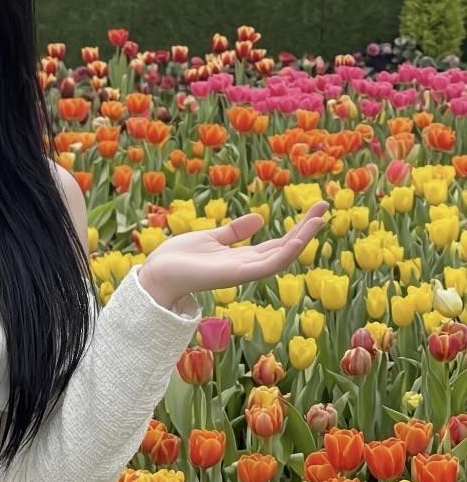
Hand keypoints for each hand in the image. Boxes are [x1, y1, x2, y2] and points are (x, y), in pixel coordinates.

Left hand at [139, 201, 330, 306]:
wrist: (156, 273)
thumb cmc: (177, 258)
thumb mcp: (211, 238)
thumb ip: (235, 232)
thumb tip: (260, 218)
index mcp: (241, 257)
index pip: (277, 242)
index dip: (297, 227)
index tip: (315, 209)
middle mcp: (246, 266)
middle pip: (284, 247)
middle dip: (306, 229)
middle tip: (325, 206)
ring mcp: (242, 272)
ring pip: (281, 257)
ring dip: (302, 239)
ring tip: (318, 219)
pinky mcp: (234, 275)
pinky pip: (266, 266)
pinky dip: (284, 254)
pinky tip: (299, 238)